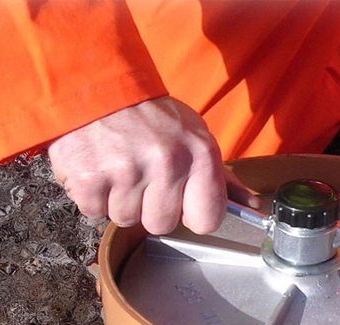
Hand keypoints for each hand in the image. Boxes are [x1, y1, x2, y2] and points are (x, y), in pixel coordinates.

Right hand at [48, 96, 259, 233]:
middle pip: (162, 224)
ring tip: (119, 167)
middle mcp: (166, 163)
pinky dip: (93, 196)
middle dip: (150, 207)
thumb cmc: (151, 117)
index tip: (182, 201)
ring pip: (126, 219)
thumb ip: (221, 176)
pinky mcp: (88, 178)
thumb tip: (251, 206)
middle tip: (143, 176)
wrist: (97, 85)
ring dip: (120, 201)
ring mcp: (126, 171)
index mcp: (199, 154)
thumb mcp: (195, 136)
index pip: (207, 220)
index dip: (192, 215)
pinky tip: (99, 169)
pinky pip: (95, 211)